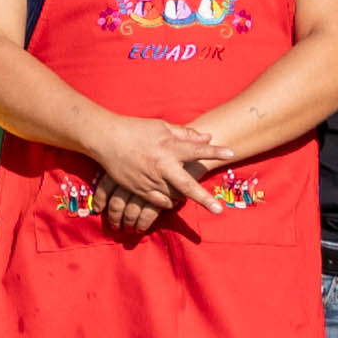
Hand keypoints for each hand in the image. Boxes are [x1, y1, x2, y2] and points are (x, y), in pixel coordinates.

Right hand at [84, 118, 213, 223]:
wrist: (106, 139)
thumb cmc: (136, 129)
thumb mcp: (162, 126)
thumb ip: (185, 134)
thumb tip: (207, 137)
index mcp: (169, 147)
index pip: (196, 149)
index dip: (215, 151)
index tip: (231, 153)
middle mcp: (162, 165)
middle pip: (187, 185)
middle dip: (204, 199)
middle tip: (218, 210)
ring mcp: (150, 180)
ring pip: (173, 196)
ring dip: (184, 198)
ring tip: (190, 197)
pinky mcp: (139, 189)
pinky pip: (158, 201)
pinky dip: (168, 201)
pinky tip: (172, 199)